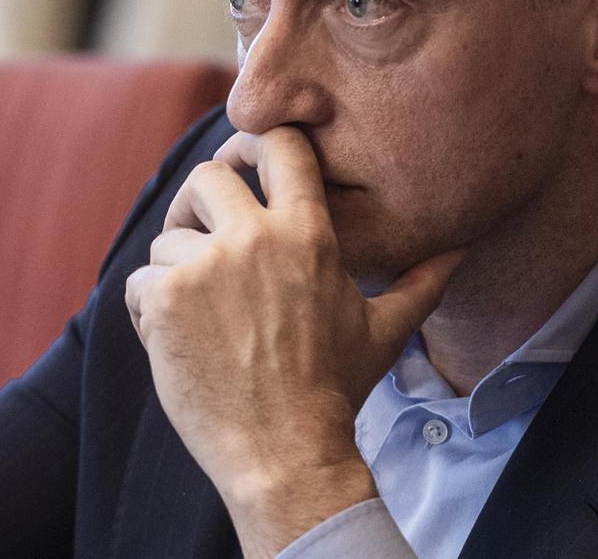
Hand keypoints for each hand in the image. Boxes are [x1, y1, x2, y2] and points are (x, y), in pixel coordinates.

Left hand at [125, 126, 458, 556]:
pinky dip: (148, 310)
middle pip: (206, 176)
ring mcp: (204, 267)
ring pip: (167, 238)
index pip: (280, 145)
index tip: (242, 164)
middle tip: (199, 238)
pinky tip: (177, 342)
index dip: (255, 144)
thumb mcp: (384, 330)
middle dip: (198, 205)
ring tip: (198, 318)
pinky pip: (139, 281)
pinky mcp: (164, 300)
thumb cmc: (334, 391)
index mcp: (308, 233)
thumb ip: (420, 282)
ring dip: (173, 271)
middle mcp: (254, 239)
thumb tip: (458, 252)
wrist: (285, 454)